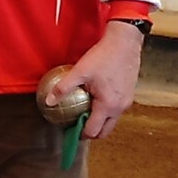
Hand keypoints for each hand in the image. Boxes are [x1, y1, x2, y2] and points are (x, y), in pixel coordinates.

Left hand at [47, 20, 144, 139]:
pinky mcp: (129, 95)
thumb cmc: (103, 57)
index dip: (80, 133)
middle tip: (76, 125)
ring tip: (83, 112)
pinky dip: (105, 111)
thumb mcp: (79, 71)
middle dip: (91, 132)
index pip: (93, 130)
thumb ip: (63, 88)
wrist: (124, 43)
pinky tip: (94, 99)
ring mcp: (127, 102)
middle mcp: (120, 108)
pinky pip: (116, 110)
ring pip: (111, 121)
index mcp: (108, 106)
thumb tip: (49, 101)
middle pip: (105, 131)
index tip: (68, 130)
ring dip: (99, 121)